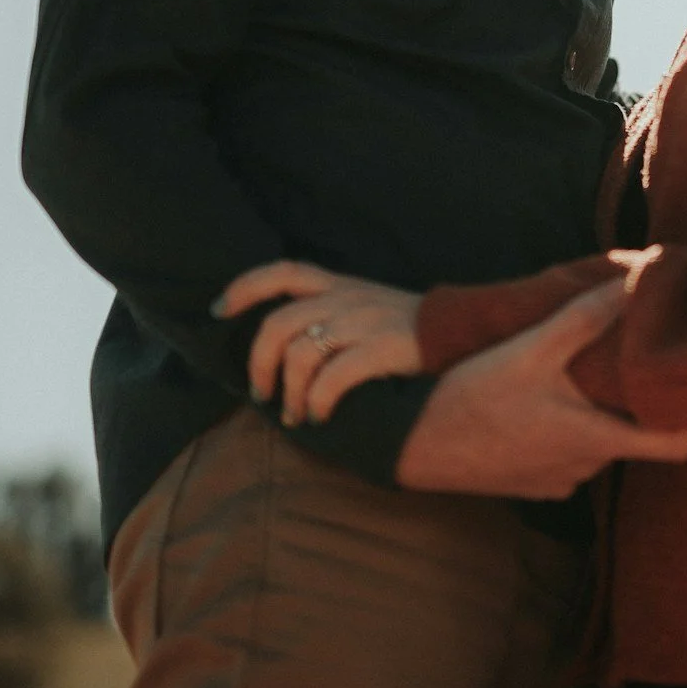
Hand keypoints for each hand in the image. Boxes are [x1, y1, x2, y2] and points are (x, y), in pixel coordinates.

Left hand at [216, 260, 422, 426]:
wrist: (467, 330)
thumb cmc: (414, 329)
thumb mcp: (371, 306)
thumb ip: (335, 313)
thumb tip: (290, 347)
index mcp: (341, 285)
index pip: (284, 272)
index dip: (246, 287)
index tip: (220, 310)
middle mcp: (347, 298)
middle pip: (279, 324)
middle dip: (260, 365)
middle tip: (262, 394)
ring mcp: (364, 322)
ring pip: (301, 354)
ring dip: (290, 392)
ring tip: (297, 415)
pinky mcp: (384, 348)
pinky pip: (333, 377)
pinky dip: (319, 401)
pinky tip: (322, 415)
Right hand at [396, 280, 686, 497]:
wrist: (410, 443)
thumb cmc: (471, 396)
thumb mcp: (526, 350)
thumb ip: (581, 319)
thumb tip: (633, 282)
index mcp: (592, 437)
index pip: (677, 444)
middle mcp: (584, 466)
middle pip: (640, 439)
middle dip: (659, 408)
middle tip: (678, 370)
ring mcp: (558, 480)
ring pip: (604, 444)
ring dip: (615, 417)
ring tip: (622, 376)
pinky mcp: (534, 484)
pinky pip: (574, 455)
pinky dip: (582, 429)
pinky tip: (569, 401)